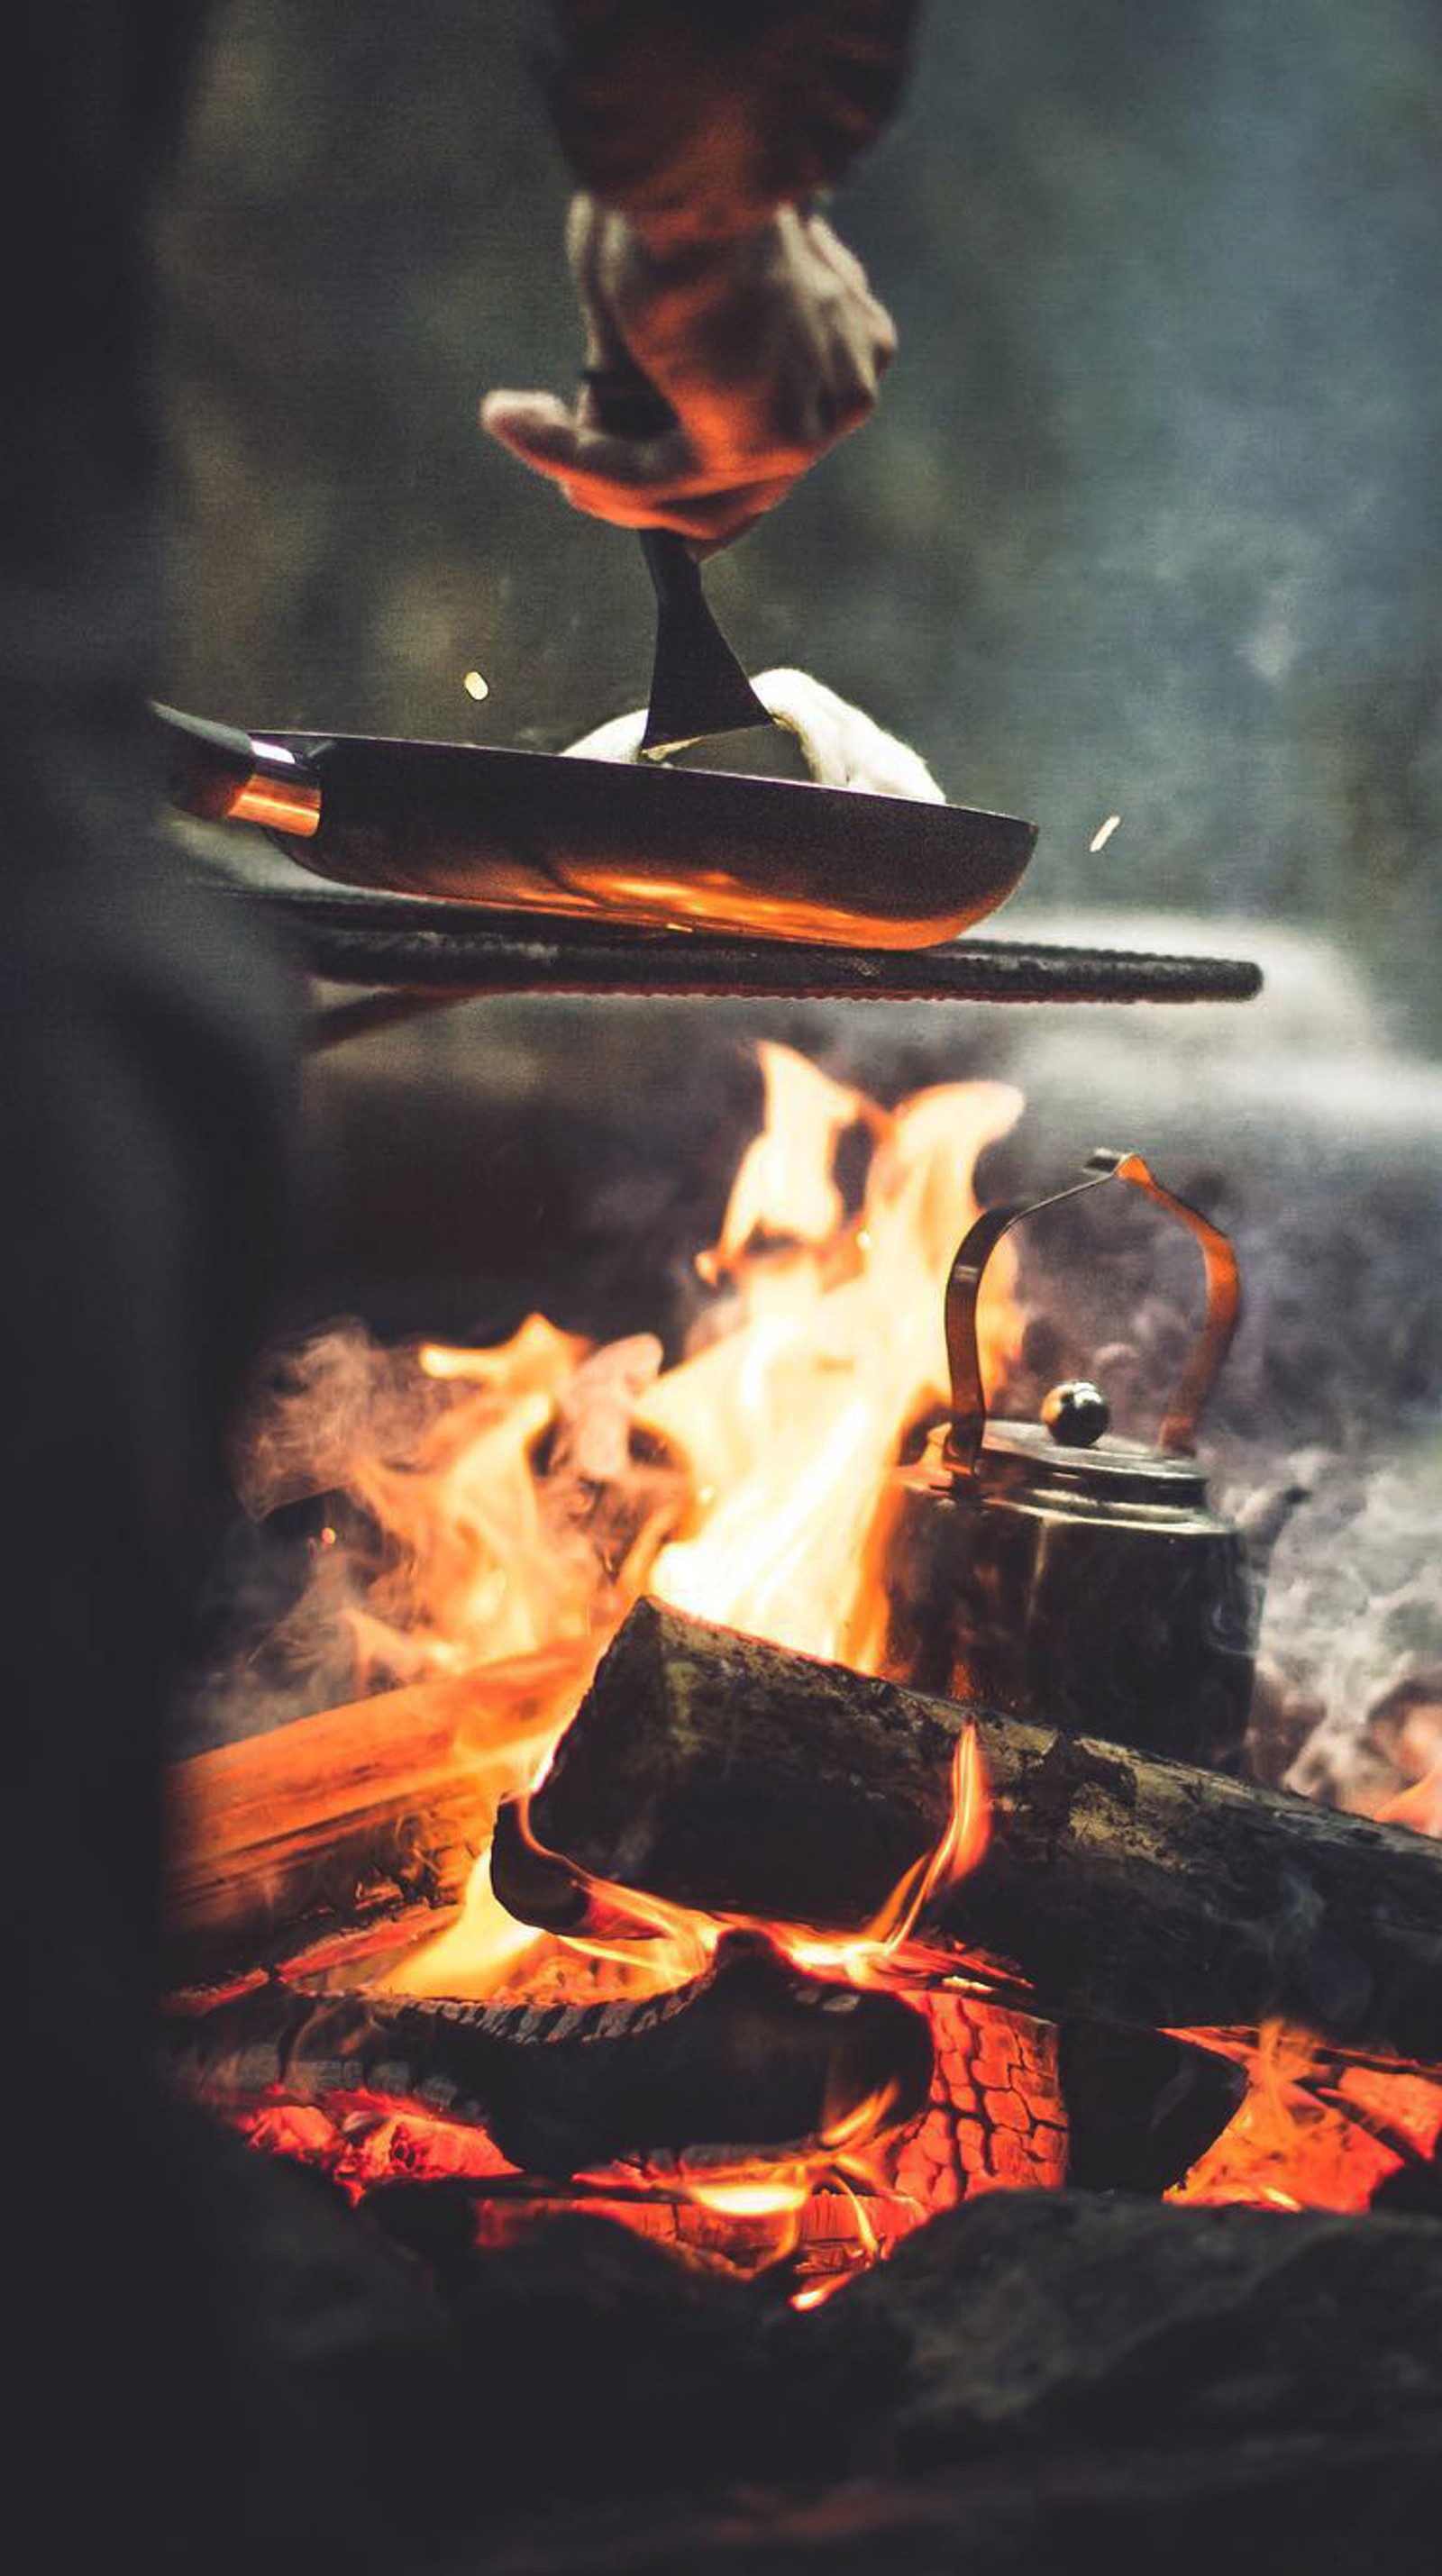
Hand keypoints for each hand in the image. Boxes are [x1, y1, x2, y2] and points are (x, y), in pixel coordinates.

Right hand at [482, 194, 895, 549]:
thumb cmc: (691, 185)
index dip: (705, 455)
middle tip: (578, 480)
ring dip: (592, 472)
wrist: (708, 158)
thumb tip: (603, 428)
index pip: (785, 431)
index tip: (625, 437)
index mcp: (852, 339)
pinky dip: (566, 452)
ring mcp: (807, 426)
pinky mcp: (752, 446)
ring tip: (517, 422)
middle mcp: (842, 392)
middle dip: (652, 494)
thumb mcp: (671, 276)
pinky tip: (507, 416)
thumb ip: (657, 358)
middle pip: (741, 488)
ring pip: (689, 494)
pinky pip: (644, 478)